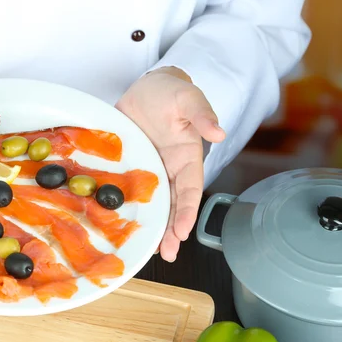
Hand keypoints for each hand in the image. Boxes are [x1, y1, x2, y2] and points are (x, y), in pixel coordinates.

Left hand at [115, 66, 225, 261]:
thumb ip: (201, 113)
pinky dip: (129, 207)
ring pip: (154, 203)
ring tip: (151, 250)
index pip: (189, 190)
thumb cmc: (171, 91)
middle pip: (173, 205)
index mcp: (187, 157)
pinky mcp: (131, 167)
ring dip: (154, 226)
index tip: (181, 231)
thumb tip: (219, 131)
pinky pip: (129, 190)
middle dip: (172, 230)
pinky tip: (122, 224)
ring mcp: (150, 170)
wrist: (146, 87)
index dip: (187, 212)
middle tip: (167, 253)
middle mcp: (170, 169)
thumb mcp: (187, 97)